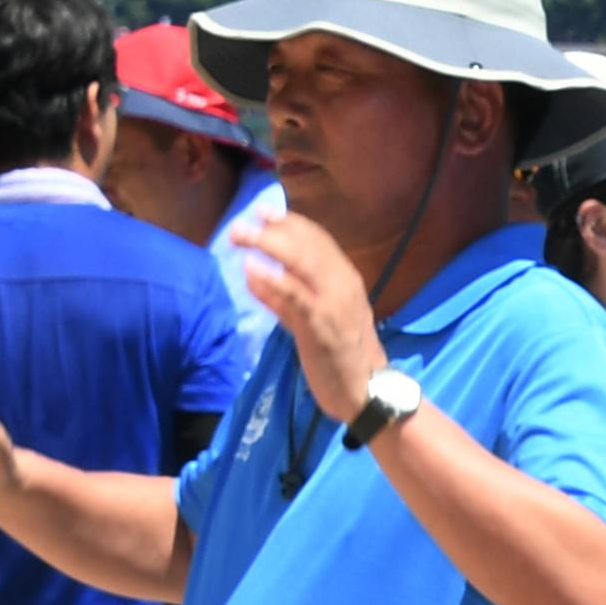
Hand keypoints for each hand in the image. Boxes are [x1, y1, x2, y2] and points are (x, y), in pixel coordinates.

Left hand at [232, 205, 388, 423]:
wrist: (365, 391)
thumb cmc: (340, 358)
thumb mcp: (313, 322)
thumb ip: (284, 300)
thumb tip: (253, 276)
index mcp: (346, 280)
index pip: (319, 241)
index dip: (291, 223)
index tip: (265, 213)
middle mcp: (343, 284)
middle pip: (308, 245)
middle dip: (273, 229)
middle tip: (242, 224)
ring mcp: (334, 302)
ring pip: (301, 261)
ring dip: (267, 244)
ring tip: (240, 236)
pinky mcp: (321, 323)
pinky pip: (294, 294)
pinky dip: (272, 279)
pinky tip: (251, 268)